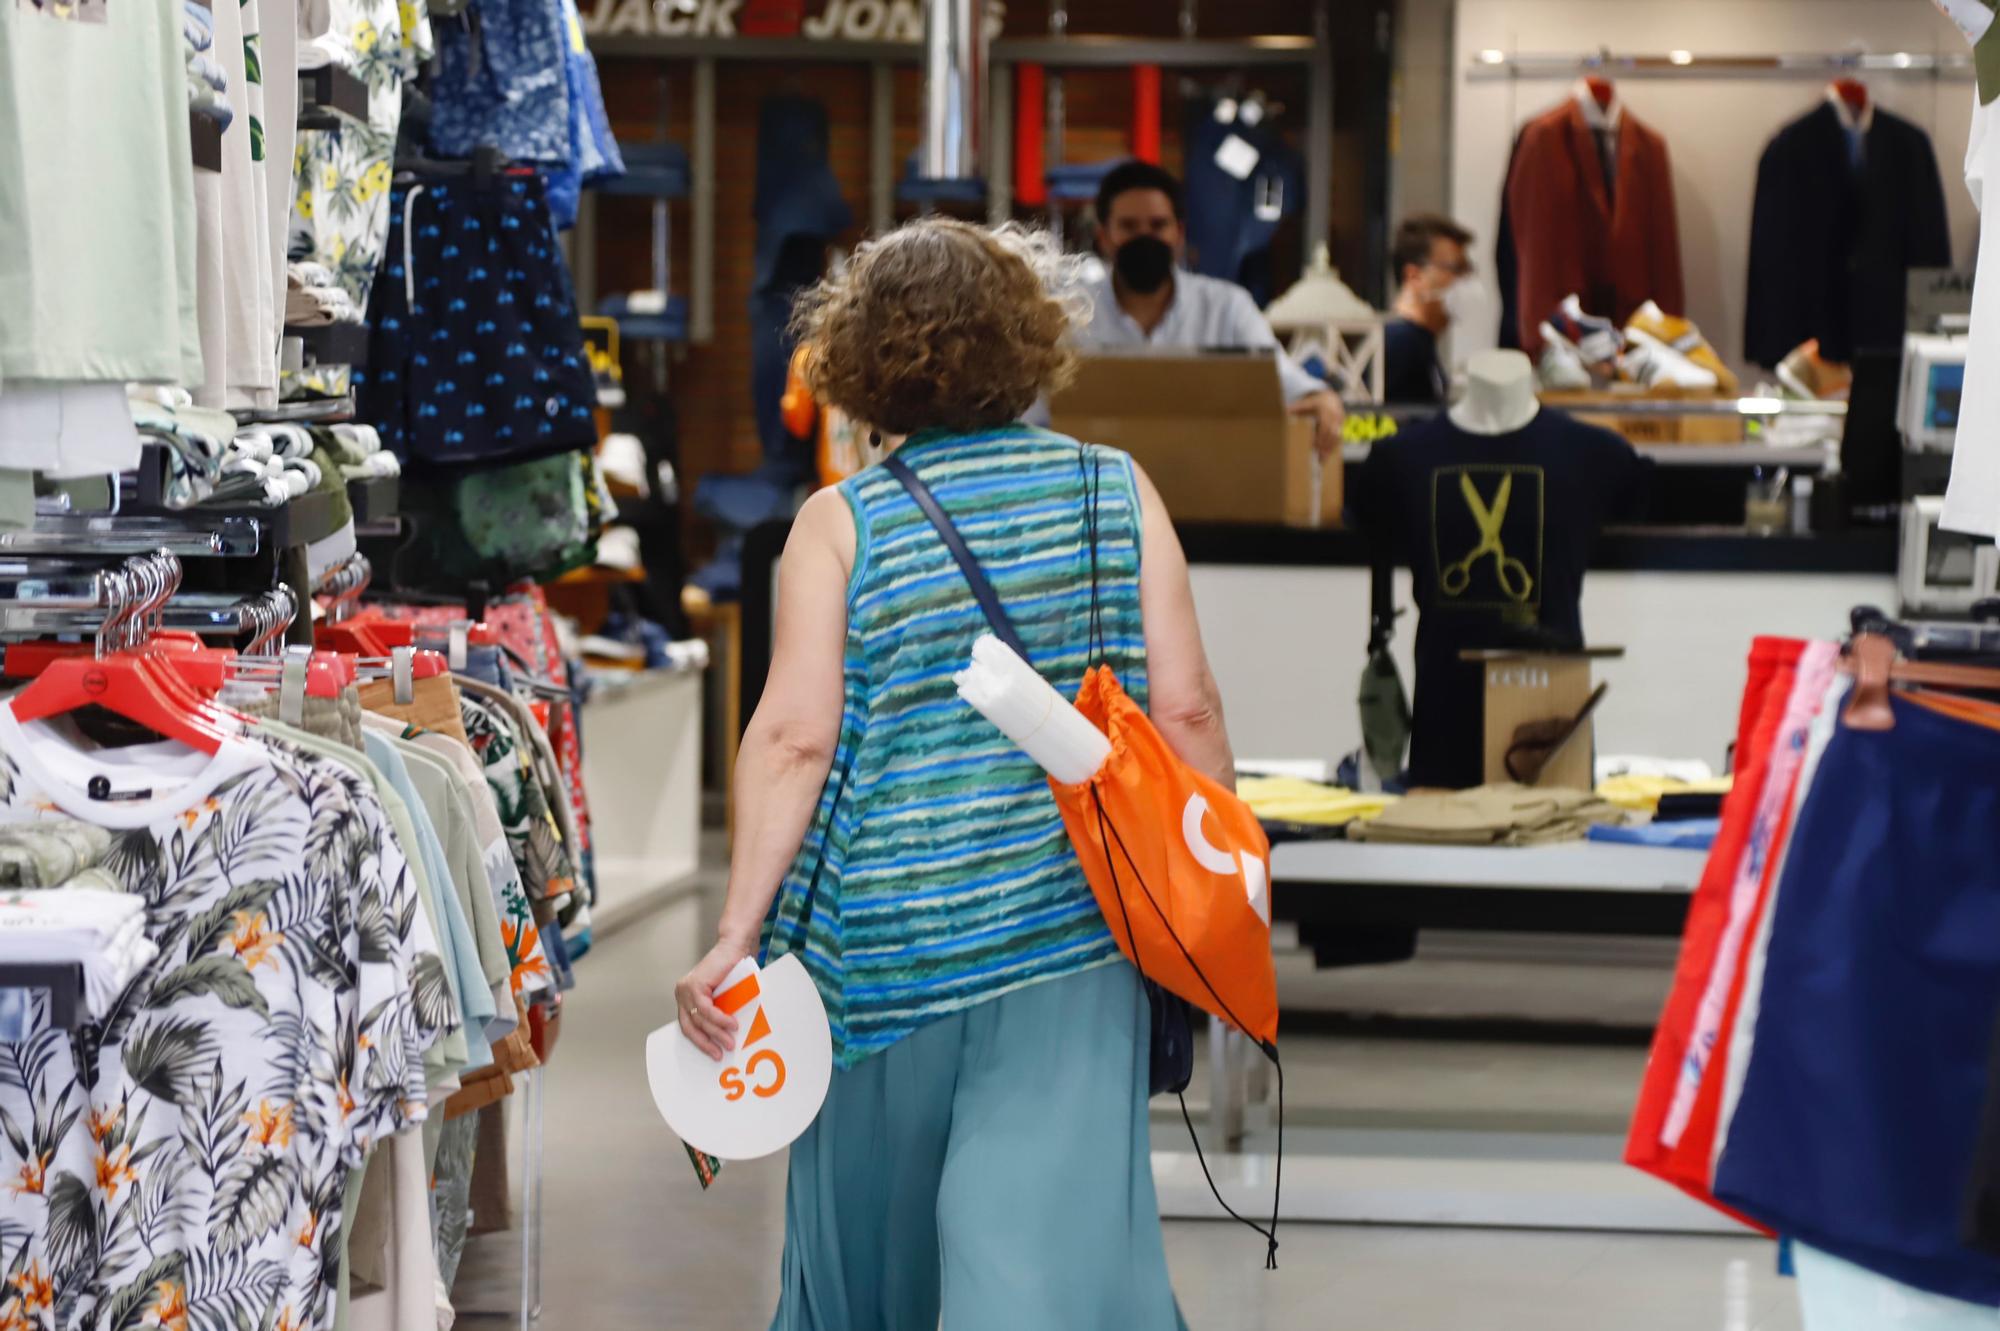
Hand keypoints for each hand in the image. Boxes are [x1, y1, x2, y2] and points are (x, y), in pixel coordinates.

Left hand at [674, 932, 756, 1060]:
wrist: (735, 946)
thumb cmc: (733, 969)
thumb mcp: (724, 995)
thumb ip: (721, 1010)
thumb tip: (728, 1035)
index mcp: (686, 997)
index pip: (688, 1026)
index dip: (700, 1042)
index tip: (713, 1054)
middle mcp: (682, 994)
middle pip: (690, 1026)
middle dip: (706, 1043)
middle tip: (720, 1054)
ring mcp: (686, 989)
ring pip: (699, 1020)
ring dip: (716, 1033)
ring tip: (730, 1042)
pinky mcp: (695, 985)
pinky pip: (706, 1009)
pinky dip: (719, 1020)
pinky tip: (731, 1025)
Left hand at [1290, 389, 1345, 458]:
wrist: (1331, 398)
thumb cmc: (1316, 402)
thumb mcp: (1306, 403)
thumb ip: (1297, 407)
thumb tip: (1286, 410)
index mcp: (1326, 411)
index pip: (1324, 426)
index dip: (1319, 437)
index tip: (1313, 447)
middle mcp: (1335, 416)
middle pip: (1331, 434)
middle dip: (1325, 446)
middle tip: (1318, 458)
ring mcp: (1339, 422)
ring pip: (1336, 437)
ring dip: (1329, 449)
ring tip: (1322, 460)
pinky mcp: (1341, 427)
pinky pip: (1338, 439)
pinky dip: (1332, 448)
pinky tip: (1326, 457)